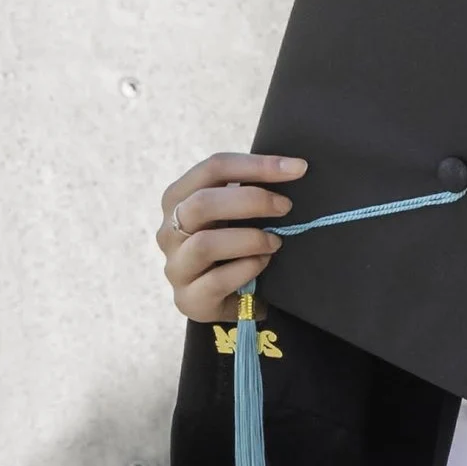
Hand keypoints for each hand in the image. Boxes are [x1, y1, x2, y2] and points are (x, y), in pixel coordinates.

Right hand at [156, 152, 307, 318]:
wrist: (232, 301)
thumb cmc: (235, 247)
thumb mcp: (236, 215)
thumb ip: (247, 193)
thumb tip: (292, 169)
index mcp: (178, 199)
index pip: (213, 168)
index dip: (257, 165)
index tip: (297, 168)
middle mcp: (169, 230)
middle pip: (201, 203)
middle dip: (251, 200)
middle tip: (285, 206)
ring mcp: (176, 266)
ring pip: (205, 244)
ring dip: (249, 239)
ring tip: (276, 242)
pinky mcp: (189, 299)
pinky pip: (216, 280)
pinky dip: (247, 268)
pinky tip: (263, 263)